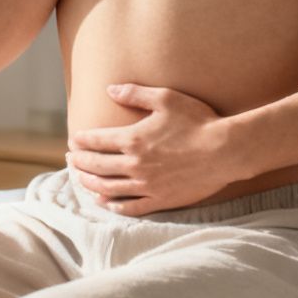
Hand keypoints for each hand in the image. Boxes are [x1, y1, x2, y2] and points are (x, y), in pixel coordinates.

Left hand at [66, 83, 239, 214]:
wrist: (225, 151)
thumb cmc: (198, 121)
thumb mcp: (166, 99)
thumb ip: (134, 94)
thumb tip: (109, 90)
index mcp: (133, 139)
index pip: (96, 141)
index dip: (81, 140)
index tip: (73, 139)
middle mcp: (134, 165)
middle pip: (97, 166)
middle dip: (80, 162)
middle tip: (72, 159)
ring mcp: (146, 185)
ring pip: (108, 188)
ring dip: (90, 184)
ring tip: (81, 179)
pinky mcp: (160, 200)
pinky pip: (130, 207)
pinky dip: (113, 206)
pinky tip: (104, 202)